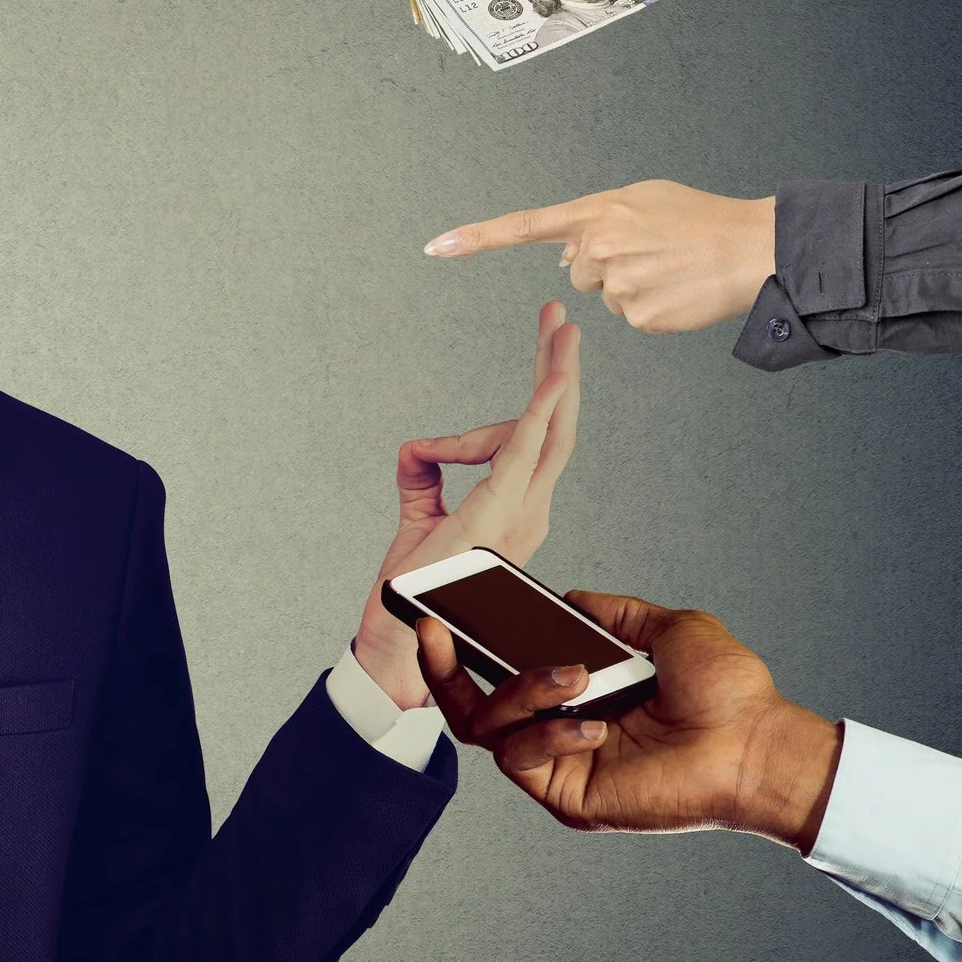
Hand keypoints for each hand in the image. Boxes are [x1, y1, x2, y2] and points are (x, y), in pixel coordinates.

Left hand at [352, 302, 582, 709]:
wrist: (400, 642)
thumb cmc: (414, 590)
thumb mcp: (417, 517)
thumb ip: (424, 477)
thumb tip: (419, 445)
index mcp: (516, 511)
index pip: (533, 442)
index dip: (535, 396)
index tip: (517, 367)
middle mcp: (529, 511)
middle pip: (555, 428)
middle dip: (559, 369)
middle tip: (562, 320)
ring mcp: (519, 515)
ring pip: (550, 431)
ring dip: (554, 374)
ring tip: (557, 326)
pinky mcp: (496, 515)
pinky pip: (524, 455)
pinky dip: (540, 414)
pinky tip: (552, 381)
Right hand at [418, 592, 842, 849]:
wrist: (758, 744)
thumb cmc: (728, 694)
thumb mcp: (669, 629)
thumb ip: (616, 612)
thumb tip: (571, 600)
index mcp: (578, 695)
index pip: (500, 674)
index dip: (464, 648)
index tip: (441, 612)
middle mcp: (559, 731)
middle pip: (470, 707)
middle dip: (442, 669)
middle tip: (434, 632)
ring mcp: (560, 765)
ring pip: (488, 728)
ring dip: (521, 691)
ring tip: (574, 676)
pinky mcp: (568, 797)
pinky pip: (521, 760)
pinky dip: (549, 733)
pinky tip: (592, 723)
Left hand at [425, 180, 775, 334]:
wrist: (752, 246)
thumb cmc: (701, 220)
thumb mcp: (643, 202)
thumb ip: (597, 222)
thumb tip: (565, 257)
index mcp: (597, 211)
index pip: (523, 226)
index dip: (477, 237)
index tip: (437, 247)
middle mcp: (599, 245)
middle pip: (579, 272)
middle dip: (608, 267)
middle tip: (653, 254)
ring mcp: (617, 282)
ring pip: (605, 297)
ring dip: (632, 288)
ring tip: (671, 269)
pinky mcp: (638, 314)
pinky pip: (630, 318)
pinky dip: (653, 310)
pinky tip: (678, 291)